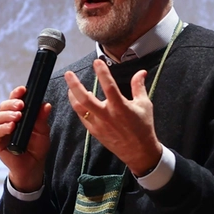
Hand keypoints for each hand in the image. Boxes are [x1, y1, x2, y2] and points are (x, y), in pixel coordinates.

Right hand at [0, 85, 52, 191]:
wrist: (33, 167)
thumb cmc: (36, 148)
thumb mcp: (43, 131)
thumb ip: (42, 118)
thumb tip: (46, 104)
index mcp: (17, 114)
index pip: (14, 100)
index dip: (17, 93)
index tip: (23, 90)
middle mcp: (6, 120)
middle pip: (3, 106)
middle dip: (12, 103)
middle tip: (21, 105)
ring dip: (7, 115)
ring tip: (17, 116)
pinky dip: (2, 128)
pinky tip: (11, 127)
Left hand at [63, 60, 162, 174]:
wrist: (139, 152)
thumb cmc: (143, 127)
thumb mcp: (144, 105)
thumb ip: (139, 86)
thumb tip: (141, 72)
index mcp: (120, 107)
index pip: (109, 86)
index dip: (102, 73)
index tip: (96, 62)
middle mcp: (107, 115)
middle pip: (85, 99)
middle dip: (75, 85)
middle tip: (68, 74)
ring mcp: (99, 125)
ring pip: (80, 109)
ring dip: (72, 96)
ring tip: (69, 87)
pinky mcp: (95, 132)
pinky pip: (82, 118)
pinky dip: (78, 108)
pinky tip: (77, 101)